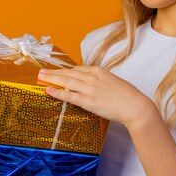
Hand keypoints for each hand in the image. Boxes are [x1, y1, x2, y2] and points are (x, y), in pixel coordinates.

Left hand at [37, 66, 154, 127]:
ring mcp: (89, 89)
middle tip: (41, 71)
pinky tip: (48, 90)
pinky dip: (57, 92)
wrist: (135, 106)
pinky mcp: (88, 101)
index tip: (57, 71)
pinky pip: (69, 95)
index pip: (78, 69)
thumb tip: (92, 85)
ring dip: (51, 79)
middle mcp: (92, 77)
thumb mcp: (113, 82)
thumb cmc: (128, 96)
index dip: (65, 70)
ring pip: (66, 82)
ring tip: (41, 78)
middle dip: (54, 72)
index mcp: (99, 71)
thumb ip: (101, 81)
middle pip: (68, 73)